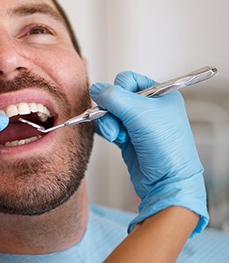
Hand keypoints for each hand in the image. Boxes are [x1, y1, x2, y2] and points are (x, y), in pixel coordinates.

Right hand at [90, 71, 207, 236]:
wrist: (167, 182)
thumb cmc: (166, 148)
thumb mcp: (140, 114)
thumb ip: (114, 97)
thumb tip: (96, 88)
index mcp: (160, 94)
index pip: (129, 80)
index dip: (119, 90)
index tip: (119, 103)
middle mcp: (149, 107)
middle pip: (116, 97)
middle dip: (111, 110)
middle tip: (117, 123)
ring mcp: (137, 123)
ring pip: (109, 112)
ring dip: (108, 123)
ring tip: (117, 136)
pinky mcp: (128, 137)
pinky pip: (108, 126)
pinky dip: (108, 131)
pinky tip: (116, 140)